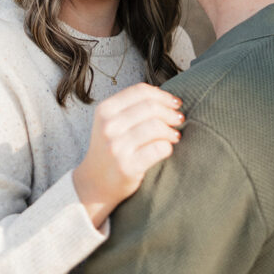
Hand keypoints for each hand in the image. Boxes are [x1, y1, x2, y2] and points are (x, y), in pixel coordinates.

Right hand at [73, 82, 183, 227]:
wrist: (95, 182)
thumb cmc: (110, 148)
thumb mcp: (111, 122)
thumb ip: (132, 107)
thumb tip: (167, 97)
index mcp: (105, 110)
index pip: (140, 91)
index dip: (163, 95)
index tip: (175, 102)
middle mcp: (108, 126)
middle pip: (151, 107)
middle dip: (171, 112)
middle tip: (179, 119)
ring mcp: (116, 147)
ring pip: (156, 127)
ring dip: (171, 131)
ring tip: (174, 136)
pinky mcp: (127, 166)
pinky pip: (159, 148)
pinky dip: (168, 147)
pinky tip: (167, 149)